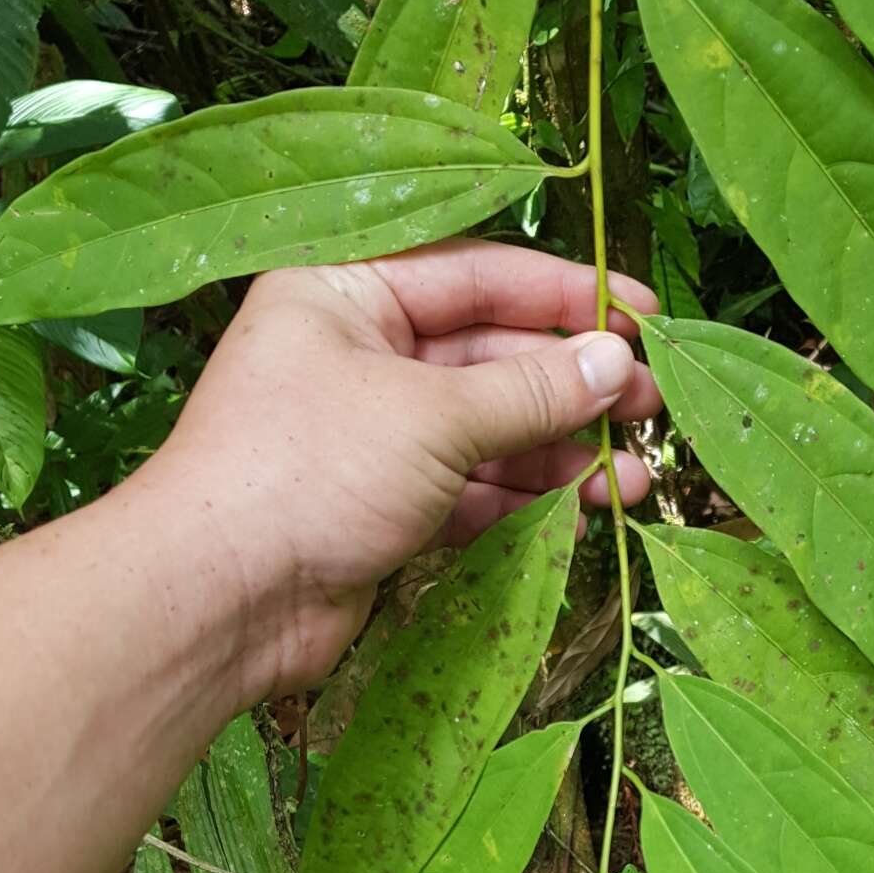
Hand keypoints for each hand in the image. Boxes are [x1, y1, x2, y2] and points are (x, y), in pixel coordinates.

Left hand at [137, 239, 660, 700]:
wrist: (220, 599)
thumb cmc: (307, 471)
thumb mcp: (432, 414)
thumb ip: (530, 389)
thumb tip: (615, 362)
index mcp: (345, 291)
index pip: (476, 274)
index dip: (566, 295)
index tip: (645, 316)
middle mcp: (357, 354)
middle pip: (490, 355)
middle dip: (573, 385)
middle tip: (652, 406)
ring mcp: (371, 436)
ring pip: (489, 430)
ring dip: (562, 452)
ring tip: (636, 477)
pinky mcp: (383, 508)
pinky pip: (472, 490)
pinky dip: (526, 500)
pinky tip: (587, 511)